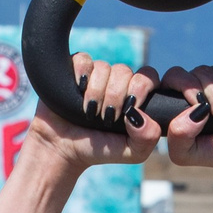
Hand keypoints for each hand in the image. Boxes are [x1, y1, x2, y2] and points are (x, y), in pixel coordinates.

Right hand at [23, 55, 160, 172]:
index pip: (149, 77)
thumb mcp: (131, 153)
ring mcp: (96, 75)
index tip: (131, 107)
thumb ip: (147, 138)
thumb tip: (141, 115)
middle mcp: (118, 82)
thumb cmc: (99, 149)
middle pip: (125, 71)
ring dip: (96, 92)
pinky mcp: (75, 70)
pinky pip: (83, 59)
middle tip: (107, 116)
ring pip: (104, 67)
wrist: (63, 148)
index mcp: (135, 96)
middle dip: (116, 95)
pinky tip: (78, 89)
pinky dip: (81, 73)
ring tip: (90, 111)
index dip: (142, 87)